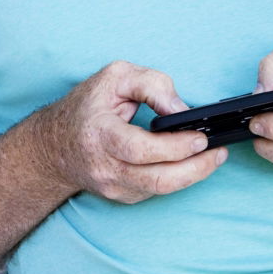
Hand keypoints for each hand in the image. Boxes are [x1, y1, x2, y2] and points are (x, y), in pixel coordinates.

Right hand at [39, 60, 227, 202]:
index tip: (200, 137)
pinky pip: (156, 190)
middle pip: (157, 179)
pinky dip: (178, 178)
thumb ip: (151, 84)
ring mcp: (112, 186)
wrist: (54, 145)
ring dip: (193, 175)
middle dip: (195, 168)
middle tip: (218, 152)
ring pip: (160, 189)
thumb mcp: (116, 77)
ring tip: (214, 157)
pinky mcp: (121, 196)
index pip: (139, 149)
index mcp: (99, 134)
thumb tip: (181, 110)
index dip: (173, 146)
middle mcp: (105, 167)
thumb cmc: (87, 106)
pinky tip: (192, 163)